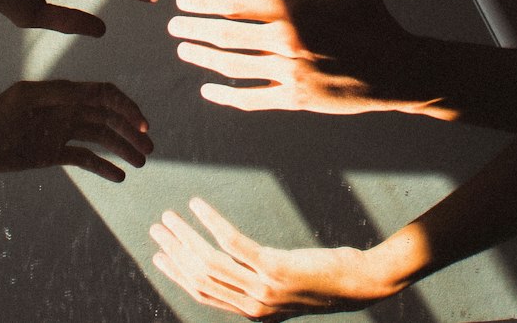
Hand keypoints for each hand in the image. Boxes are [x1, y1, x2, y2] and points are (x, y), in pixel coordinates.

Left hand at [0, 79, 152, 182]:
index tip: (141, 125)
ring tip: (142, 162)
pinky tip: (119, 176)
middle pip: (108, 117)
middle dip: (131, 130)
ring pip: (101, 137)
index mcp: (63, 94)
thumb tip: (88, 91)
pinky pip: (84, 158)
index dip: (125, 107)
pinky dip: (102, 166)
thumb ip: (55, 94)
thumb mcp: (23, 100)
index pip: (103, 95)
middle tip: (149, 147)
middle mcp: (66, 110)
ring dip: (122, 147)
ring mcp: (61, 132)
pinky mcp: (53, 153)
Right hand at [151, 198, 387, 317]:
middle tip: (157, 228)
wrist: (359, 283)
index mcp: (252, 312)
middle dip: (175, 251)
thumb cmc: (323, 279)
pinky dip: (210, 222)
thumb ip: (259, 283)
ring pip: (210, 261)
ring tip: (170, 215)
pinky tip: (197, 205)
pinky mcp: (274, 268)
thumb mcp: (285, 287)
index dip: (178, 274)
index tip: (158, 254)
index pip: (204, 294)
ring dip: (185, 236)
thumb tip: (237, 263)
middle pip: (201, 277)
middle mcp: (253, 305)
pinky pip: (233, 243)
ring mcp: (263, 289)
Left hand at [167, 0, 410, 114]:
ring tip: (185, 51)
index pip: (236, 3)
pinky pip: (253, 98)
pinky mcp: (297, 99)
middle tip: (172, 29)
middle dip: (195, 31)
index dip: (204, 3)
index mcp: (294, 7)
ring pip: (234, 66)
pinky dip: (227, 95)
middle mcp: (288, 40)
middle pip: (227, 36)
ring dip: (204, 59)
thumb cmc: (375, 18)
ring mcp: (291, 72)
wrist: (401, 70)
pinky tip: (209, 89)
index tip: (182, 3)